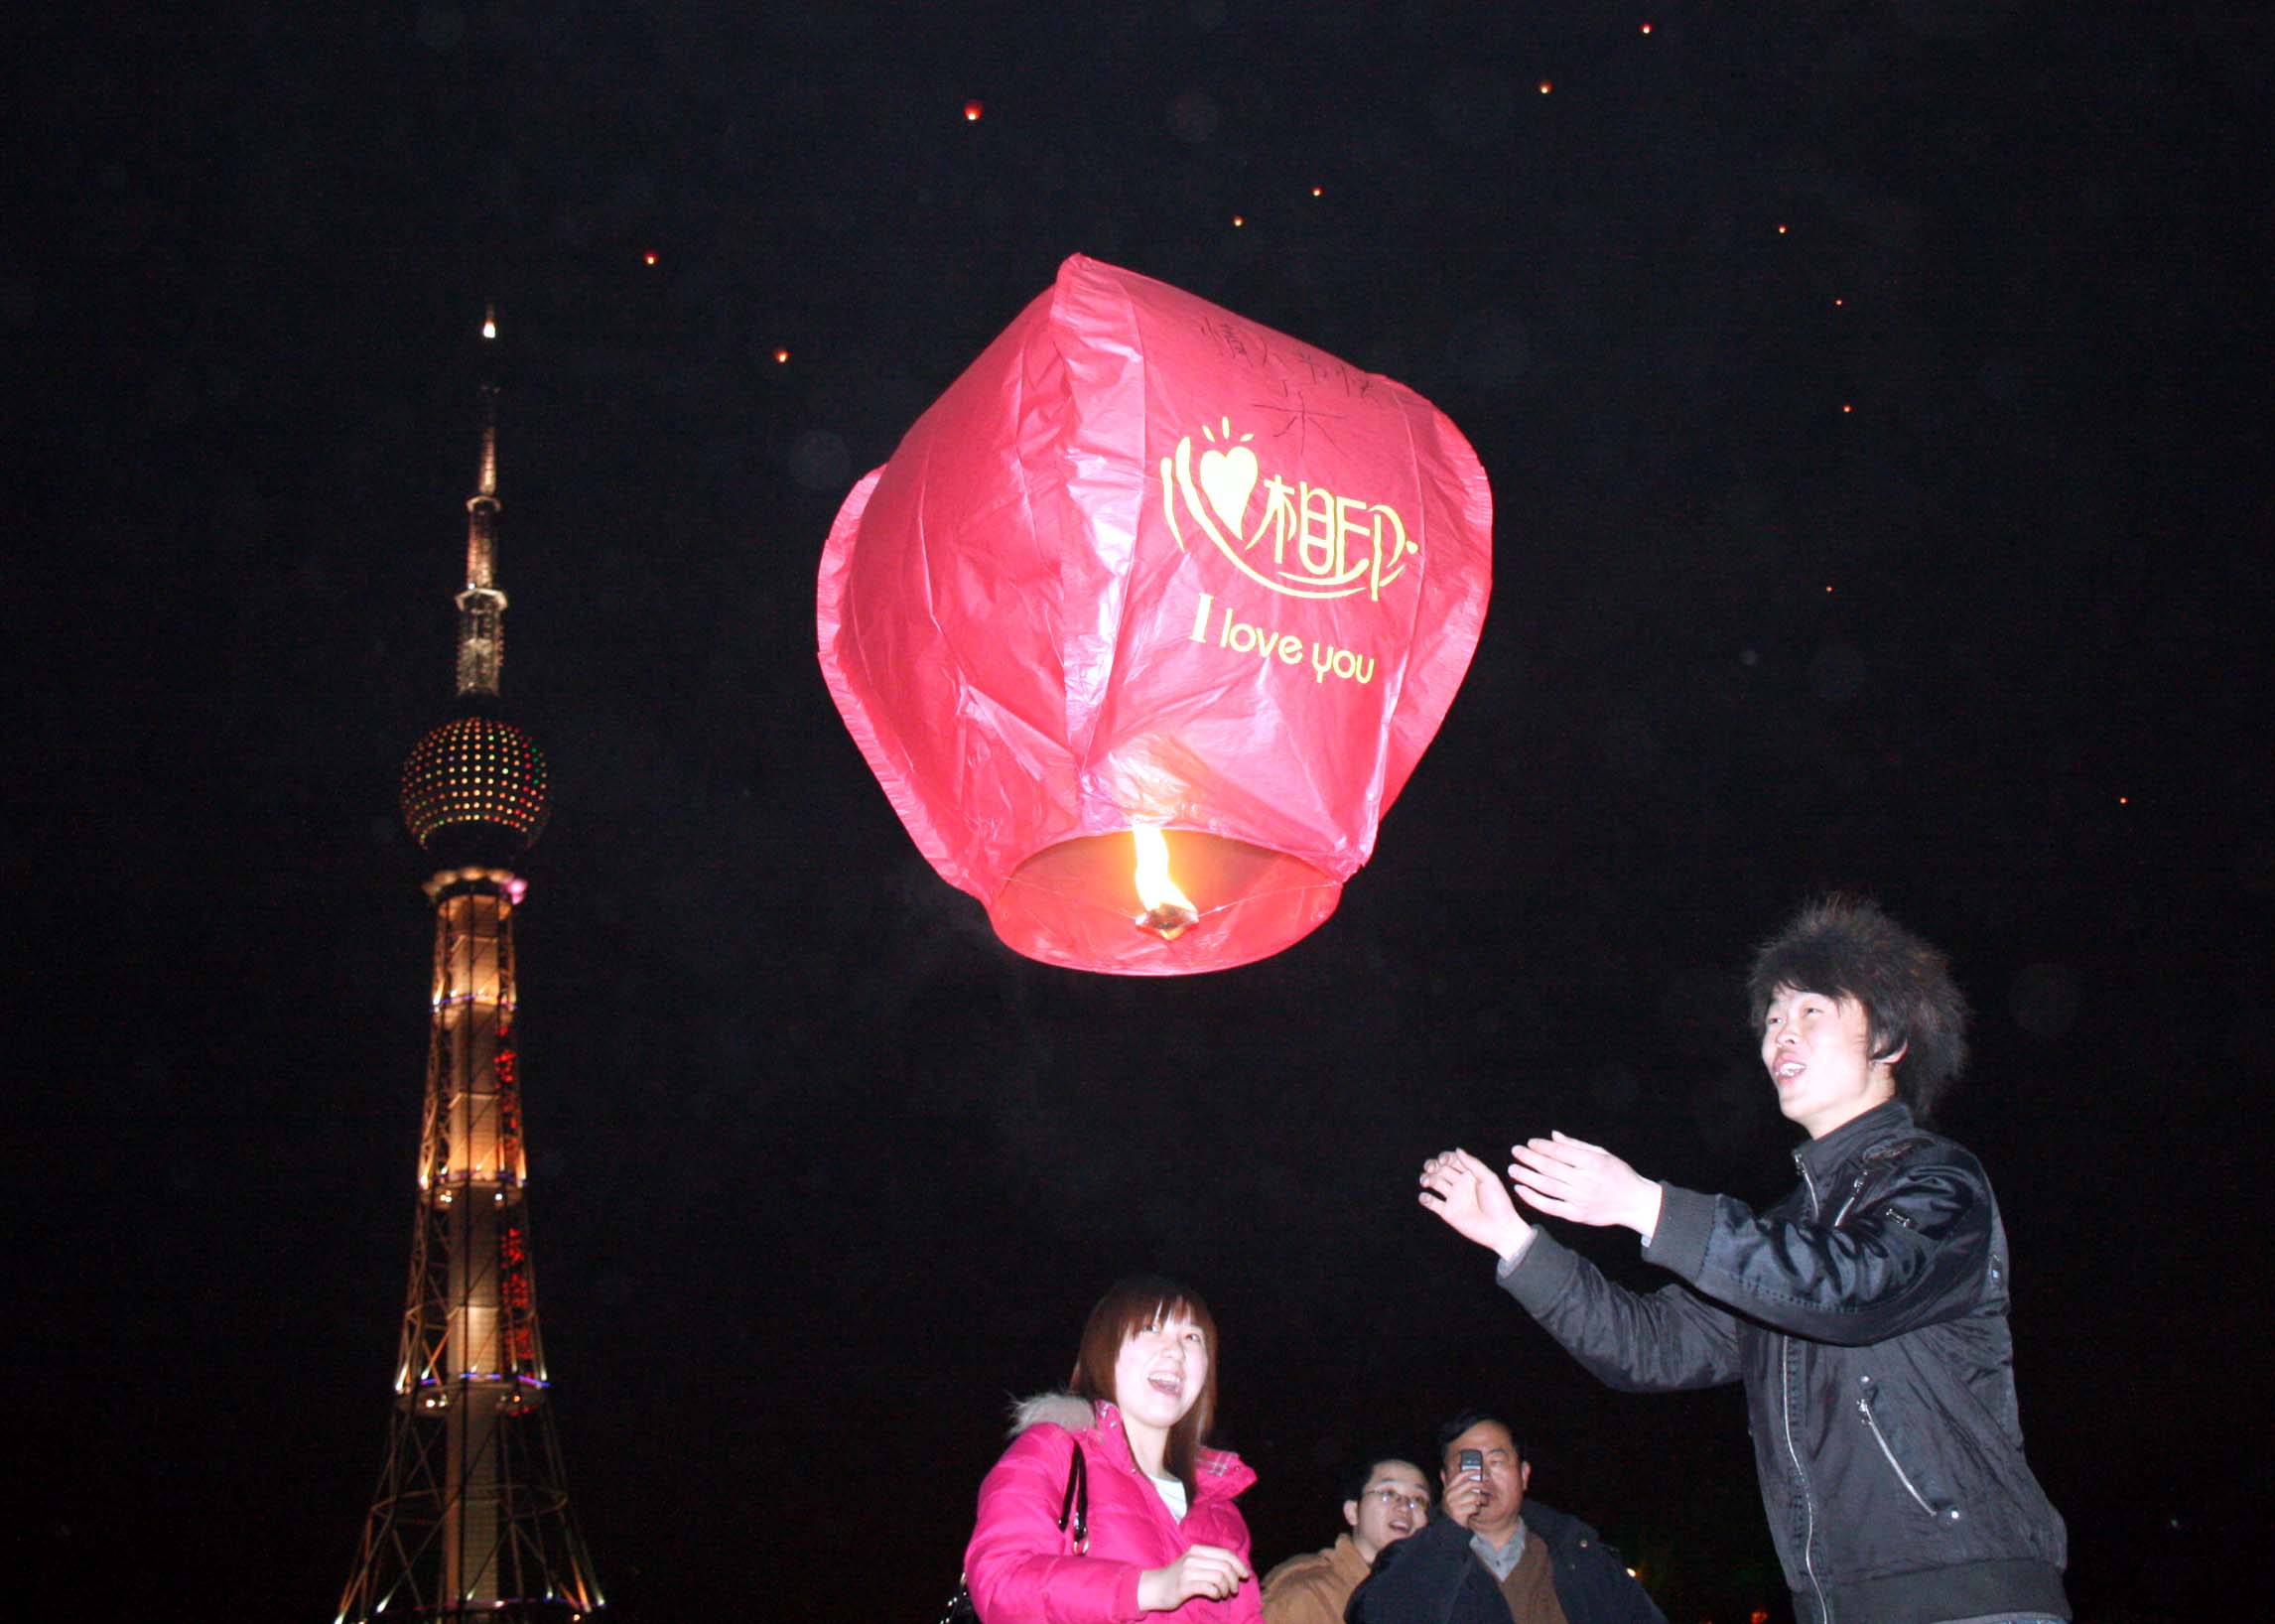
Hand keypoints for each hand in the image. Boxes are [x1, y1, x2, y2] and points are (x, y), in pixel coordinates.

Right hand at [1137, 1544, 1251, 1610]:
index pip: (1226, 1554)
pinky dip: (1217, 1593)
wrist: (1153, 1587)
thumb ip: (1210, 1562)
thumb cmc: (1177, 1577)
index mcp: (1198, 1550)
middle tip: (1234, 1590)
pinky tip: (1215, 1596)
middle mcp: (1194, 1557)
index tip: (1245, 1575)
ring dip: (1226, 1589)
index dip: (1239, 1564)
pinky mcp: (1184, 1585)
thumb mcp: (1193, 1563)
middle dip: (1234, 1580)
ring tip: (1223, 1594)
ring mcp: (1188, 1571)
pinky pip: (1209, 1588)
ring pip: (1220, 1577)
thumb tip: (1236, 1568)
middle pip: (1225, 1566)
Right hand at [1419, 1148, 1532, 1258]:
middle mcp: (1460, 1184)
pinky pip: (1431, 1203)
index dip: (1444, 1157)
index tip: (1443, 1161)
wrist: (1500, 1229)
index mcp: (1470, 1174)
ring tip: (1426, 1182)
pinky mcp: (1447, 1213)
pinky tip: (1425, 1196)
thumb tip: (1457, 1150)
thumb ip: (1473, 1164)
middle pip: (1440, 1169)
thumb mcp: (1489, 1179)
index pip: (1452, 1160)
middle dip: (1432, 1166)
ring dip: (1426, 1179)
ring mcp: (1453, 1198)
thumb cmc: (1498, 1202)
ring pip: (1434, 1183)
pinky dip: (1424, 1198)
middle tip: (1432, 1169)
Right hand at [1439, 1463, 1489, 1529]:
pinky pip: (1474, 1507)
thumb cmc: (1452, 1509)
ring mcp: (1454, 1504)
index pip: (1461, 1476)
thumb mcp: (1448, 1496)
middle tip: (1488, 1488)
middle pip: (1470, 1484)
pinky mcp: (1459, 1513)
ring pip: (1474, 1496)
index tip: (1481, 1471)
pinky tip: (1478, 1510)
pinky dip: (1478, 1508)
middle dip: (1481, 1485)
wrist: (1448, 1526)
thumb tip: (1442, 1472)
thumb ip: (1448, 1485)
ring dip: (1483, 1498)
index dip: (1472, 1472)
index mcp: (1448, 1489)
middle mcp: (1450, 1495)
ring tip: (1485, 1501)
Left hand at [1508, 1132, 1662, 1237]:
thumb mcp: (1602, 1154)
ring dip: (1526, 1177)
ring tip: (1513, 1169)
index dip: (1542, 1146)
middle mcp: (1585, 1181)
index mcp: (1593, 1163)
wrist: (1635, 1203)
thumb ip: (1576, 1145)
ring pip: (1547, 1186)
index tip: (1530, 1143)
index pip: (1560, 1152)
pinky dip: (1533, 1198)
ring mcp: (1580, 1199)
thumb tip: (1553, 1135)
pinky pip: (1550, 1206)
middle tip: (1515, 1152)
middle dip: (1529, 1158)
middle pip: (1550, 1168)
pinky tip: (1520, 1190)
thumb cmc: (1619, 1174)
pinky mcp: (1577, 1215)